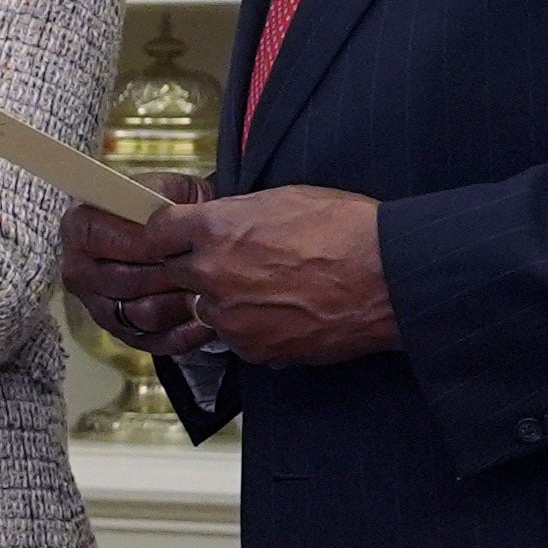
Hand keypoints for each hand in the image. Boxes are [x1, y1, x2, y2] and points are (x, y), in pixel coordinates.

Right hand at [57, 176, 209, 357]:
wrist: (178, 238)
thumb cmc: (171, 213)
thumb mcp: (170, 190)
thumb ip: (164, 200)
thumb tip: (165, 219)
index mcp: (79, 229)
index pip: (100, 238)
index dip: (139, 242)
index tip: (173, 240)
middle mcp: (79, 271)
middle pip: (123, 281)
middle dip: (166, 274)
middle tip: (201, 267)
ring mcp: (98, 307)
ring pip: (141, 314)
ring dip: (179, 303)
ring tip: (207, 290)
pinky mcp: (122, 333)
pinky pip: (154, 340)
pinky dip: (184, 332)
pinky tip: (206, 317)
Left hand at [168, 186, 397, 364]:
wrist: (389, 279)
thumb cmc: (347, 231)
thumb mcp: (285, 198)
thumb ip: (237, 213)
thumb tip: (219, 221)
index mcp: (216, 229)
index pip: (158, 232)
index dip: (170, 232)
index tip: (178, 236)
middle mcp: (212, 273)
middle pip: (177, 272)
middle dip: (197, 266)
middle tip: (234, 262)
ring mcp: (230, 316)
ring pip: (206, 308)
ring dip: (224, 300)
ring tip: (269, 289)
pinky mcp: (252, 349)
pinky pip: (235, 337)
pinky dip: (252, 327)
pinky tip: (284, 312)